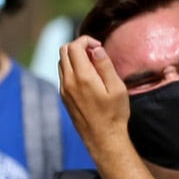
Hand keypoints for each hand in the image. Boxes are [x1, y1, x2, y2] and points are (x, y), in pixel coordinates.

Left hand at [58, 37, 133, 165]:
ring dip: (74, 57)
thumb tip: (96, 48)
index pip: (75, 46)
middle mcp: (69, 81)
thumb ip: (105, 66)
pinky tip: (87, 77)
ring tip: (92, 65)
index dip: (86, 40)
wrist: (103, 138)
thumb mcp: (117, 88)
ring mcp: (64, 89)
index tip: (99, 46)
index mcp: (83, 76)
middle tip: (95, 53)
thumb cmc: (114, 114)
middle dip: (78, 46)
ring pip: (61, 62)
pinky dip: (72, 68)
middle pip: (64, 50)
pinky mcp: (64, 96)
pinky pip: (63, 74)